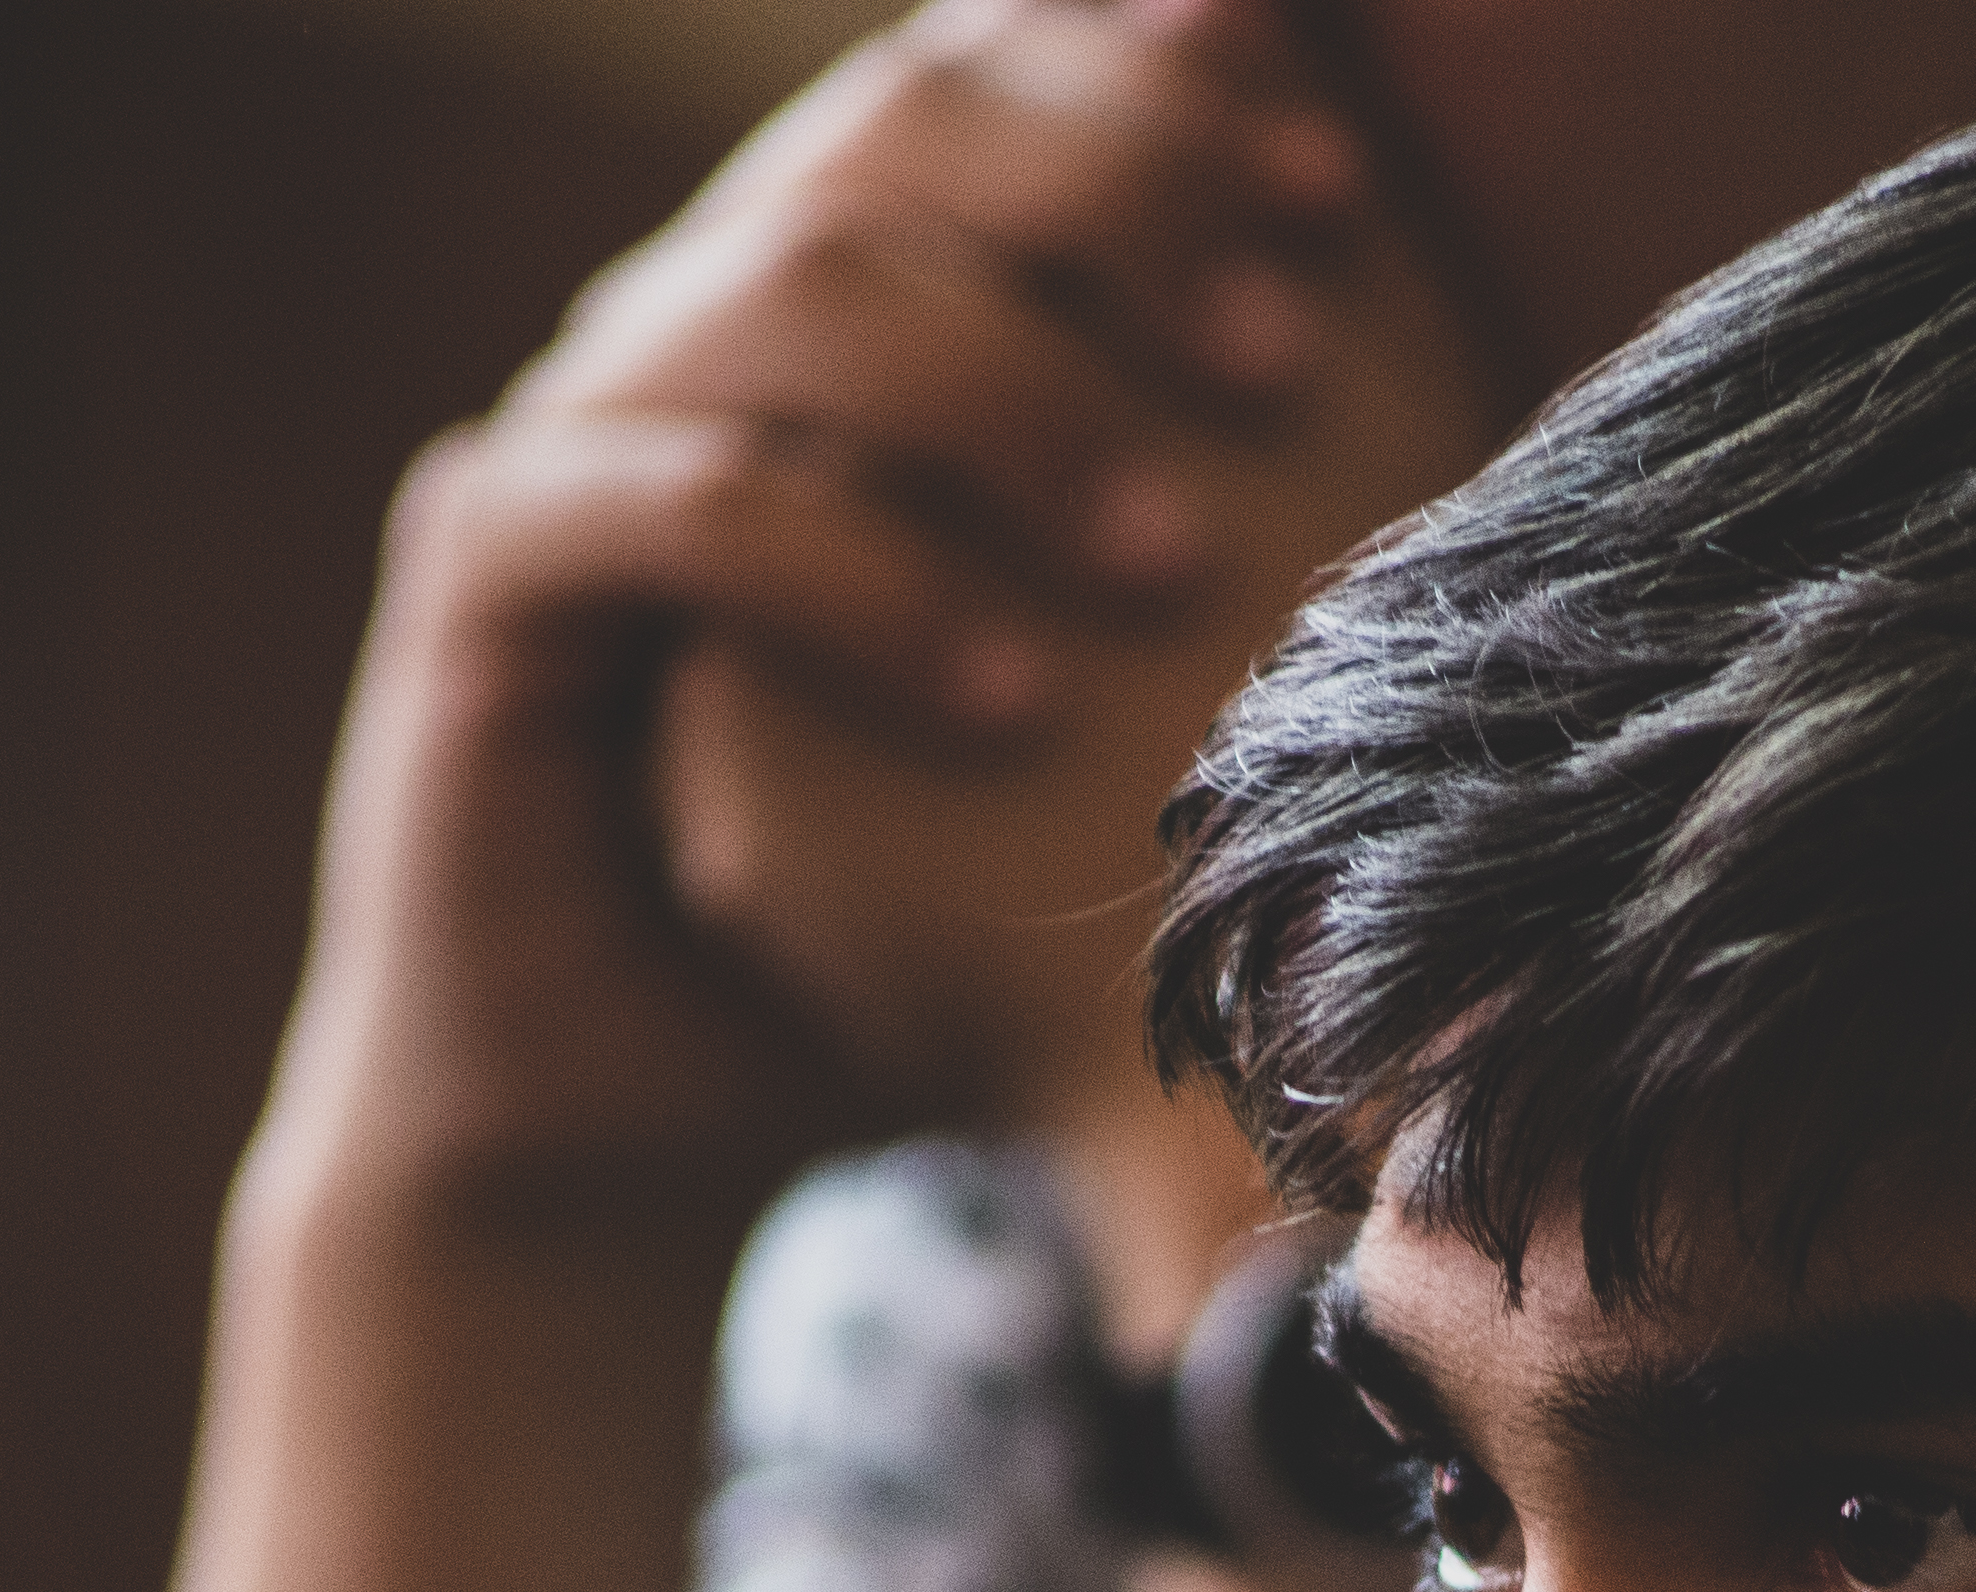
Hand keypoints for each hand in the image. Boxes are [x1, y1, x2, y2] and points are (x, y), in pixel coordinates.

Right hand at [243, 0, 1392, 1257]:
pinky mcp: (485, 572)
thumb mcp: (1108, 711)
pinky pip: (673, 504)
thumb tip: (1490, 442)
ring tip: (1167, 559)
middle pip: (903, 118)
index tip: (1342, 190)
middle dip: (1115, 200)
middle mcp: (713, 313)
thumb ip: (1237, 549)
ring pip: (790, 281)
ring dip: (1005, 396)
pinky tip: (1003, 699)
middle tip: (1283, 352)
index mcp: (860, 292)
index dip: (1160, 80)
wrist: (641, 1105)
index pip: (1003, 79)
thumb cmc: (905, 908)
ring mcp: (587, 419)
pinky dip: (856, 577)